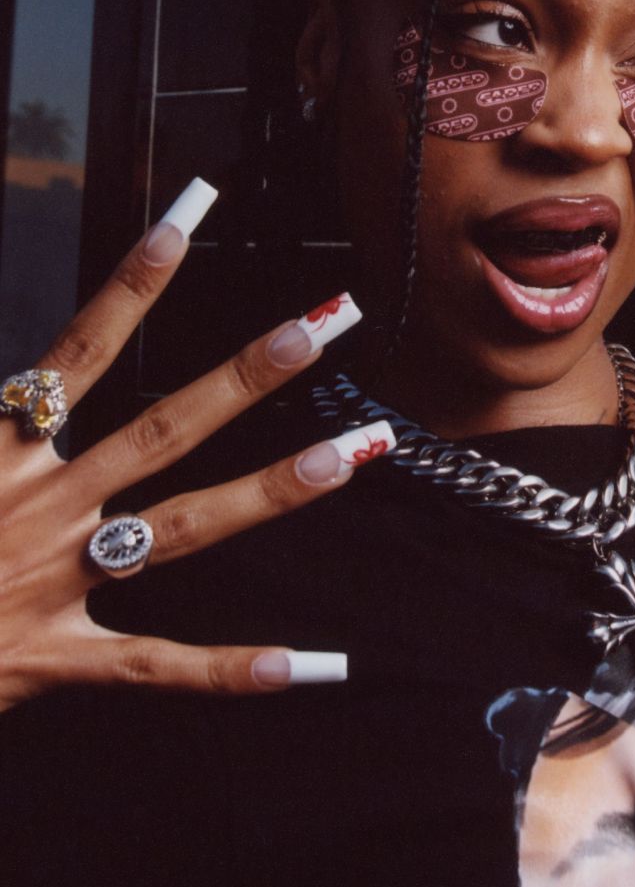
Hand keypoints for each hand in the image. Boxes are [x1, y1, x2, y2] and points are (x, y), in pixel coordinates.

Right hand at [0, 181, 389, 711]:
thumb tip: (14, 370)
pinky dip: (230, 668)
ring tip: (349, 456)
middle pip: (162, 428)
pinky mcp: (55, 659)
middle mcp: (41, 506)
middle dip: (247, 374)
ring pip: (183, 529)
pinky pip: (155, 664)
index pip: (79, 347)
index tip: (190, 218)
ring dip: (269, 491)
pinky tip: (311, 665)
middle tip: (325, 325)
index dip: (134, 282)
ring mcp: (55, 581)